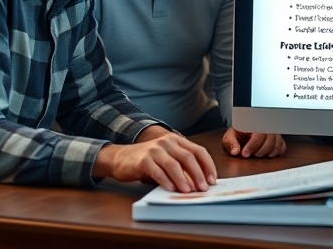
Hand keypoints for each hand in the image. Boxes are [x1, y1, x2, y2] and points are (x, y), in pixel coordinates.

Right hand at [93, 132, 216, 192]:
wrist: (120, 158)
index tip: (213, 180)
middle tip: (203, 188)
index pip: (199, 151)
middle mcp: (167, 142)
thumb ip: (182, 165)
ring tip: (189, 191)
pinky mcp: (142, 160)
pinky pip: (157, 172)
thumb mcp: (167, 158)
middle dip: (198, 174)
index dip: (208, 165)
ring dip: (183, 180)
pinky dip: (166, 181)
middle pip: (188, 157)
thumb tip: (200, 181)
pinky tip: (171, 189)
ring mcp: (154, 150)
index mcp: (177, 140)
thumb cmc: (147, 160)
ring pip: (174, 165)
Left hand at [222, 128, 286, 157]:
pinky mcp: (278, 139)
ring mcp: (273, 133)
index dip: (253, 146)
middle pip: (270, 139)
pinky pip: (282, 146)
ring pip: (277, 143)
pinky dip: (275, 152)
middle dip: (260, 151)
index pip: (259, 134)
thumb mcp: (230, 137)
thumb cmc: (238, 134)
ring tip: (257, 154)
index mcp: (255, 123)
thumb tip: (235, 150)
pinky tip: (267, 153)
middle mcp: (266, 126)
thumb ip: (231, 143)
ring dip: (267, 152)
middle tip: (250, 155)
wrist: (242, 133)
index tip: (245, 153)